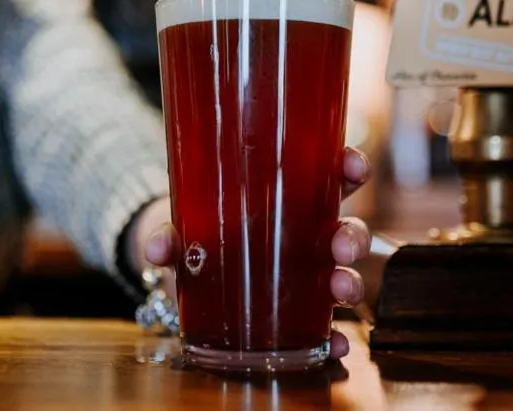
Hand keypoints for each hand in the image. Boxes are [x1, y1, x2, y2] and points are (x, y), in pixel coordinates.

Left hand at [139, 146, 371, 359]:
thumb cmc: (195, 234)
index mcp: (288, 200)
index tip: (354, 168)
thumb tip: (158, 248)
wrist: (184, 274)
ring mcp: (305, 277)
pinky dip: (336, 338)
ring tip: (340, 291)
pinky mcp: (296, 315)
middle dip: (353, 237)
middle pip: (346, 229)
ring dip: (350, 284)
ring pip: (343, 275)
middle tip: (341, 246)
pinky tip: (337, 345)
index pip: (330, 176)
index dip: (351, 169)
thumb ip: (169, 235)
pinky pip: (326, 326)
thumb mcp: (182, 227)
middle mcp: (306, 237)